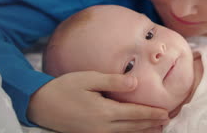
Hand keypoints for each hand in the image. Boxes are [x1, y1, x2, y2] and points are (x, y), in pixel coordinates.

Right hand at [28, 71, 168, 132]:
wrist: (39, 105)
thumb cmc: (64, 88)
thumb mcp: (88, 79)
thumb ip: (113, 81)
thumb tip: (136, 83)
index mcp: (104, 112)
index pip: (135, 114)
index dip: (152, 114)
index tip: (166, 113)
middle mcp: (102, 127)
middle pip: (133, 127)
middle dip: (151, 124)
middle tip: (167, 121)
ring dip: (143, 132)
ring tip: (157, 129)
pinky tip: (133, 132)